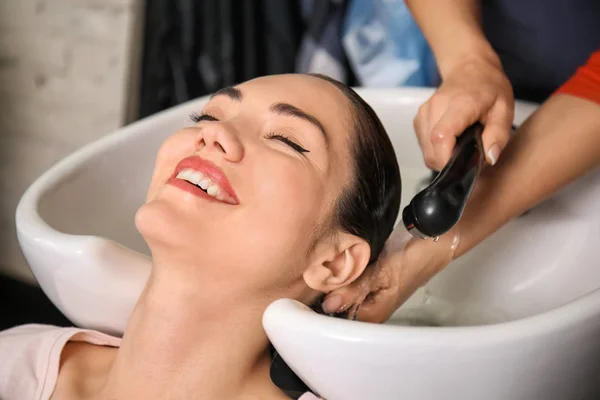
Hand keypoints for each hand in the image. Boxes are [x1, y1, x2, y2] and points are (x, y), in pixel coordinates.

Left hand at [321, 227, 459, 322]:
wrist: (432, 243)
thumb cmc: (410, 260)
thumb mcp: (380, 274)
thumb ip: (354, 290)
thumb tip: (329, 305)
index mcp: (373, 314)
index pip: (338, 320)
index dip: (320, 309)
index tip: (304, 296)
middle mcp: (371, 308)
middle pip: (339, 306)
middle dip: (326, 294)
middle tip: (310, 278)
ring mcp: (371, 293)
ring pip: (344, 292)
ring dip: (334, 283)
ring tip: (317, 270)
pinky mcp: (372, 279)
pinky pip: (351, 281)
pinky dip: (344, 274)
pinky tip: (333, 265)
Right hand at [415, 56, 514, 169]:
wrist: (470, 67)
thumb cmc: (489, 88)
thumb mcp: (505, 109)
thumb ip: (498, 135)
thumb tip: (489, 159)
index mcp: (458, 105)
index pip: (440, 137)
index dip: (448, 160)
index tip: (463, 167)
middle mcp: (434, 108)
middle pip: (431, 151)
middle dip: (448, 163)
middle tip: (468, 157)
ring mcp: (423, 113)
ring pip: (426, 151)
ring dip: (442, 157)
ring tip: (461, 146)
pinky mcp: (419, 119)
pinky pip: (423, 145)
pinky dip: (436, 150)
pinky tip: (451, 141)